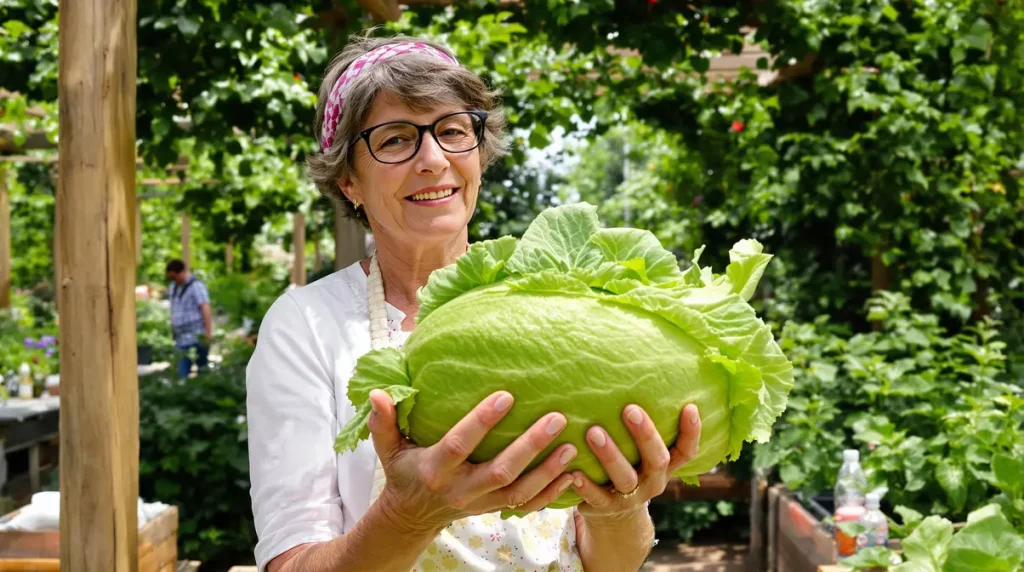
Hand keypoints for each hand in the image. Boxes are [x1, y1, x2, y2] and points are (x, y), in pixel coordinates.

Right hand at [367, 389, 577, 533]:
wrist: (413, 515)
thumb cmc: (404, 470)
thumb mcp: (388, 448)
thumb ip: (384, 422)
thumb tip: (378, 393)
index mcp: (435, 469)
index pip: (460, 444)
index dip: (482, 421)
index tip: (507, 395)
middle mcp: (461, 489)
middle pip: (500, 471)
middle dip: (530, 446)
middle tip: (556, 417)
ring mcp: (481, 503)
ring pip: (520, 491)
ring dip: (548, 471)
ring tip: (571, 445)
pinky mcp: (495, 510)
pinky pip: (528, 507)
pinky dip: (552, 493)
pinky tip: (572, 474)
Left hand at [571, 403, 701, 522]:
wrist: (612, 515)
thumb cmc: (626, 463)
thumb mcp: (639, 450)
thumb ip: (640, 423)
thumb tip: (627, 368)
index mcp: (665, 465)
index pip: (687, 451)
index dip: (692, 431)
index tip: (690, 406)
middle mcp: (653, 481)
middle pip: (657, 460)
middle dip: (645, 435)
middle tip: (630, 410)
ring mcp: (630, 497)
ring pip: (625, 478)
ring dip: (610, 455)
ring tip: (593, 432)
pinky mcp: (605, 508)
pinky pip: (596, 498)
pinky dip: (585, 486)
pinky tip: (573, 471)